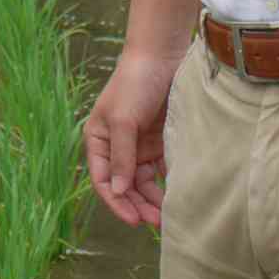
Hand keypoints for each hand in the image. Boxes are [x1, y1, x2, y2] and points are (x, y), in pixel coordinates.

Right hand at [83, 52, 178, 228]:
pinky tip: (180, 194)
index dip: (116, 203)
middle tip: (157, 223)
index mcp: (99, 140)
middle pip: (125, 185)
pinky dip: (168, 183)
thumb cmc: (135, 83)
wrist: (163, 55)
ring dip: (154, 199)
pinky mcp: (161, 141)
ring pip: (145, 181)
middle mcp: (117, 146)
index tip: (134, 221)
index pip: (103, 180)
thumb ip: (121, 157)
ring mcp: (140, 144)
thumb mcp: (123, 120)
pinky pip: (163, 169)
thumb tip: (117, 190)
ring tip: (169, 215)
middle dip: (138, 205)